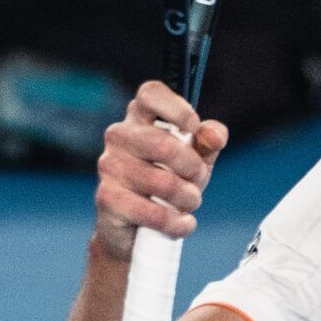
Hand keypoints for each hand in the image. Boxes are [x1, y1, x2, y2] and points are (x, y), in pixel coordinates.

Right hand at [93, 81, 228, 257]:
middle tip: (197, 180)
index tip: (193, 128)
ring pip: (161, 181)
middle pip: (162, 143)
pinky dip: (174, 222)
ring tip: (190, 202)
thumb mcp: (196, 158)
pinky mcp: (106, 197)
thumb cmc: (169, 180)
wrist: (139, 226)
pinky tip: (182, 224)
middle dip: (192, 167)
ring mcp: (109, 165)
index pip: (151, 93)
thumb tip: (214, 135)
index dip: (177, 108)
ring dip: (187, 198)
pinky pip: (150, 211)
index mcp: (141, 116)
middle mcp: (119, 135)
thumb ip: (208, 141)